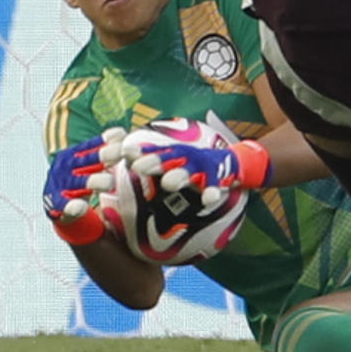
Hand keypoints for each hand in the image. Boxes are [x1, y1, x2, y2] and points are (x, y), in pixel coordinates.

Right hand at [42, 131, 114, 222]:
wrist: (54, 202)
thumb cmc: (77, 179)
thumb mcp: (88, 164)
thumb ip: (103, 153)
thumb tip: (122, 134)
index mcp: (73, 154)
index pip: (91, 146)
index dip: (106, 140)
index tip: (123, 134)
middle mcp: (65, 167)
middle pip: (88, 160)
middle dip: (106, 155)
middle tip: (123, 151)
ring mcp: (60, 184)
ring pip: (79, 182)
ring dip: (94, 181)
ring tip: (110, 183)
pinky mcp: (56, 204)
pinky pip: (65, 205)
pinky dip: (72, 207)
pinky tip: (81, 207)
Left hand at [110, 129, 270, 206]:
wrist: (231, 163)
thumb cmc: (192, 165)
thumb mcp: (173, 162)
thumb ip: (151, 164)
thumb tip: (121, 166)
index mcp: (171, 155)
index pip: (151, 151)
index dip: (137, 151)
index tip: (119, 152)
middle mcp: (185, 158)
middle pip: (167, 159)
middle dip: (153, 161)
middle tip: (137, 166)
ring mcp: (202, 168)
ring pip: (189, 172)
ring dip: (180, 176)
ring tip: (169, 183)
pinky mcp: (219, 179)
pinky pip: (216, 188)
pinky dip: (212, 193)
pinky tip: (208, 200)